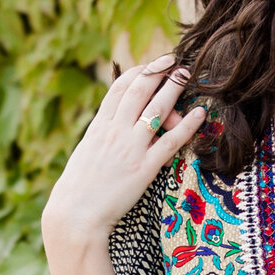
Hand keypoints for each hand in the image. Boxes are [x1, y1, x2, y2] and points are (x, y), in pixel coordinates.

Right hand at [41, 59, 205, 250]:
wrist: (75, 214)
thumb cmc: (79, 188)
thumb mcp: (87, 152)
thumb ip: (102, 136)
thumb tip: (113, 126)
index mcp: (99, 126)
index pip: (119, 88)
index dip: (138, 72)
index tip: (152, 65)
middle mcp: (115, 131)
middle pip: (139, 91)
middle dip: (158, 71)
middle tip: (175, 60)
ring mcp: (130, 148)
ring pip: (156, 110)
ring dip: (174, 88)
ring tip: (188, 74)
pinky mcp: (144, 168)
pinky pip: (170, 142)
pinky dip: (187, 126)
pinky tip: (199, 114)